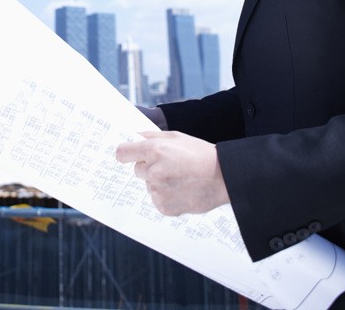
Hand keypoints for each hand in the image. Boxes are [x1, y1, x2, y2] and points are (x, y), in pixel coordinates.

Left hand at [115, 130, 229, 215]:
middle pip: (137, 170)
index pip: (122, 153)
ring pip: (149, 185)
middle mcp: (152, 171)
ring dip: (159, 183)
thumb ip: (152, 136)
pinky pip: (157, 200)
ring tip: (180, 178)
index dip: (126, 153)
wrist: (222, 177)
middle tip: (169, 166)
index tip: (128, 155)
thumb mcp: (176, 136)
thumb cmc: (200, 154)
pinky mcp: (164, 206)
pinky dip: (166, 196)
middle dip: (148, 168)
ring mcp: (158, 191)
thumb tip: (135, 137)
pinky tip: (181, 190)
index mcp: (154, 150)